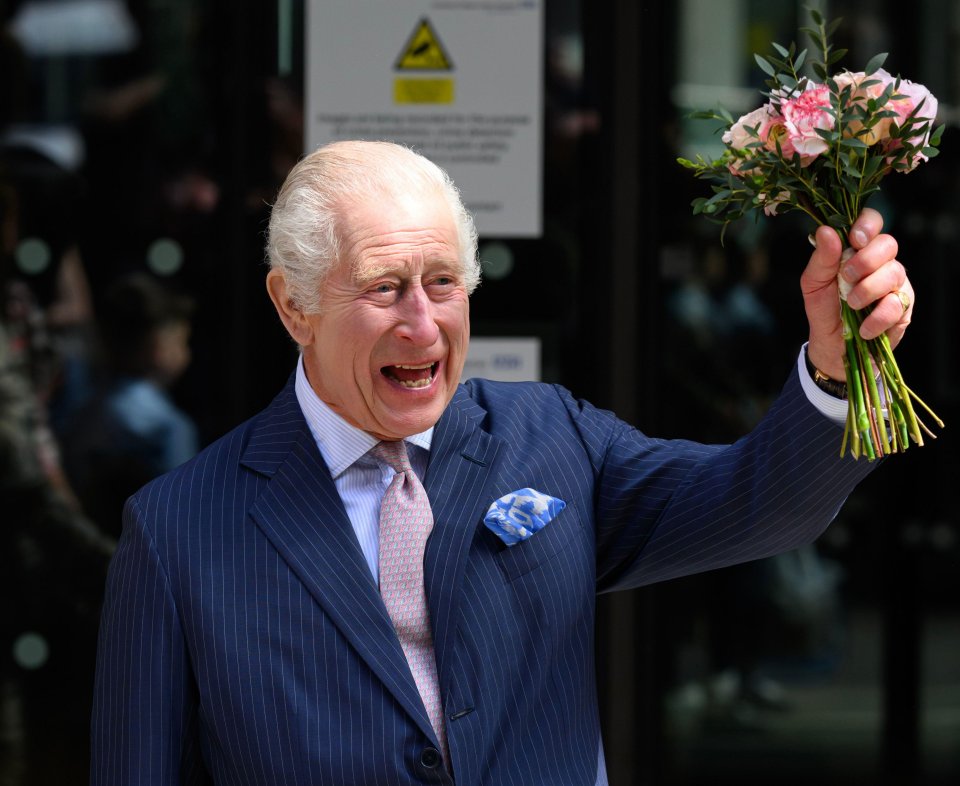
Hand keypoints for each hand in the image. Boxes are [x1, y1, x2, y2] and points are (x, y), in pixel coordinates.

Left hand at [801, 208, 912, 378]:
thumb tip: (827, 230)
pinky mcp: (904, 306)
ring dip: (868, 289)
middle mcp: (880, 262)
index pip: (871, 222)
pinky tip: (863, 327)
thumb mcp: (813, 284)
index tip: (854, 239)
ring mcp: (895, 283)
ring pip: (894, 272)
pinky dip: (876, 317)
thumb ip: (821, 258)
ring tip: (851, 305)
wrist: (832, 346)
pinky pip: (897, 304)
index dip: (867, 225)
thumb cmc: (825, 309)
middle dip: (866, 260)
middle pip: (888, 243)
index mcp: (857, 249)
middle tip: (846, 278)